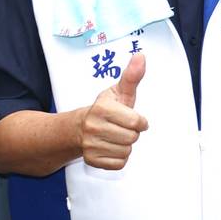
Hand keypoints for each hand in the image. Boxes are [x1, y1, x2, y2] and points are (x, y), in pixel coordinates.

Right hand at [79, 55, 148, 170]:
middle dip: (131, 133)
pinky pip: (119, 163)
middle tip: (121, 127)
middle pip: (132, 138)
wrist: (79, 128)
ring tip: (115, 136)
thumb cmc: (105, 109)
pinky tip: (110, 147)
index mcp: (102, 109)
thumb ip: (132, 76)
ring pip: (126, 151)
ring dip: (125, 145)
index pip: (136, 122)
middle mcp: (93, 127)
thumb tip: (141, 56)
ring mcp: (90, 145)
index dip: (140, 121)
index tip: (134, 119)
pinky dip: (118, 157)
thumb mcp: (119, 91)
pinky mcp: (91, 160)